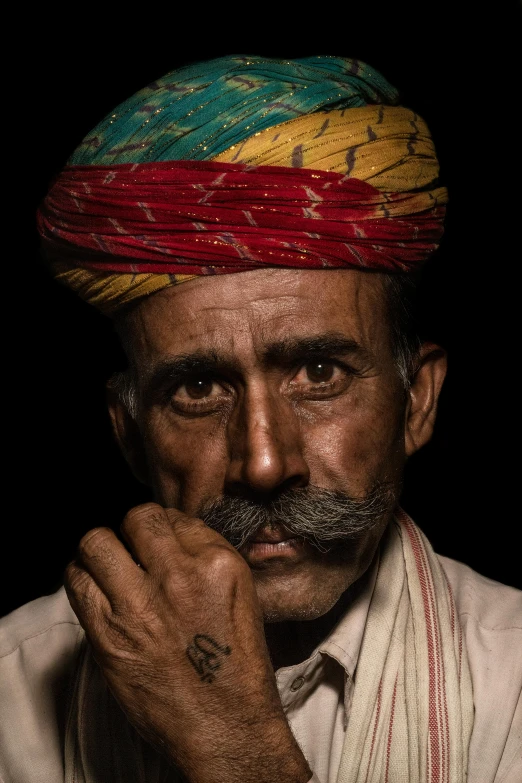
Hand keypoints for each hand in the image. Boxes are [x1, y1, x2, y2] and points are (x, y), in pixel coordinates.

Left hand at [64, 502, 310, 782]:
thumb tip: (172, 538)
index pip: (176, 517)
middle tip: (134, 550)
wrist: (226, 727)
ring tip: (110, 566)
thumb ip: (206, 560)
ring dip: (102, 551)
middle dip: (134, 530)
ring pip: (97, 542)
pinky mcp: (108, 635)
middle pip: (138, 518)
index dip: (164, 529)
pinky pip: (77, 582)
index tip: (160, 544)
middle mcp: (179, 575)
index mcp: (219, 563)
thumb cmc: (237, 666)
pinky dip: (82, 578)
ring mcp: (140, 604)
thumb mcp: (241, 596)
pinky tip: (96, 589)